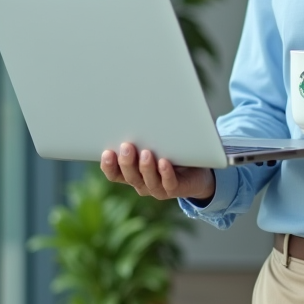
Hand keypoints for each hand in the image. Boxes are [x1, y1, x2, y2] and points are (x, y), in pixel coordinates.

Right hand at [100, 142, 216, 201]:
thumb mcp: (153, 145)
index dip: (109, 166)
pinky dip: (166, 173)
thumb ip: (141, 139)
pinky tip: (164, 162)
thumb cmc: (169, 153)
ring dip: (146, 167)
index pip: (115, 174)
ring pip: (148, 181)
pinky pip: (169, 184)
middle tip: (127, 146)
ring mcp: (158, 189)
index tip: (106, 152)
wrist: (197, 172)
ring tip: (146, 153)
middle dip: (127, 162)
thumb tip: (134, 113)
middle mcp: (142, 183)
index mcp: (132, 173)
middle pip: (130, 177)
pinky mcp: (175, 189)